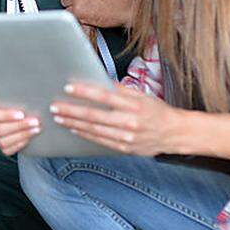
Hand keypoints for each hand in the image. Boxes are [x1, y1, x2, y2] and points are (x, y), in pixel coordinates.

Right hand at [0, 103, 40, 155]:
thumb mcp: (2, 90)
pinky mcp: (2, 147)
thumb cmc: (9, 100)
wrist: (17, 113)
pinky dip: (20, 143)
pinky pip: (9, 149)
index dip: (5, 116)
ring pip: (4, 141)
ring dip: (22, 134)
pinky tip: (30, 136)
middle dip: (19, 126)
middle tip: (34, 120)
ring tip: (36, 127)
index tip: (20, 113)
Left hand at [51, 82, 186, 155]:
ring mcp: (126, 137)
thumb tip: (99, 81)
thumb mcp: (142, 95)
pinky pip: (100, 141)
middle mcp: (129, 122)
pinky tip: (74, 129)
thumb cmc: (157, 111)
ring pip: (94, 130)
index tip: (68, 88)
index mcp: (134, 105)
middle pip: (95, 116)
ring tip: (59, 117)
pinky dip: (85, 135)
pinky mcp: (124, 148)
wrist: (175, 134)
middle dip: (72, 111)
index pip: (105, 96)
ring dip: (74, 123)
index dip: (85, 92)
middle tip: (55, 107)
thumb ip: (120, 90)